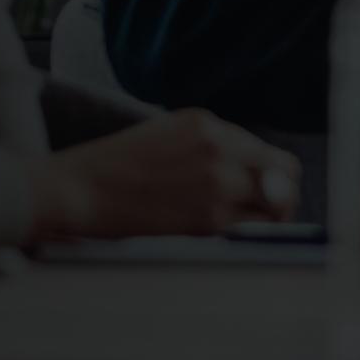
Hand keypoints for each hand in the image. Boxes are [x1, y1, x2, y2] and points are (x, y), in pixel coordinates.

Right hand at [26, 107, 298, 242]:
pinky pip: (249, 228)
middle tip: (275, 211)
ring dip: (271, 217)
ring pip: (275, 204)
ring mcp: (216, 183)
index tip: (269, 189)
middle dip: (283, 194)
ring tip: (256, 227)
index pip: (267, 152)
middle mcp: (219, 148)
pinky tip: (234, 235)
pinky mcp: (207, 218)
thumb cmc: (114, 167)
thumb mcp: (167, 135)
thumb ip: (212, 146)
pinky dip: (249, 233)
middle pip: (284, 175)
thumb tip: (254, 171)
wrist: (75, 191)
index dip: (273, 174)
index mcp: (207, 125)